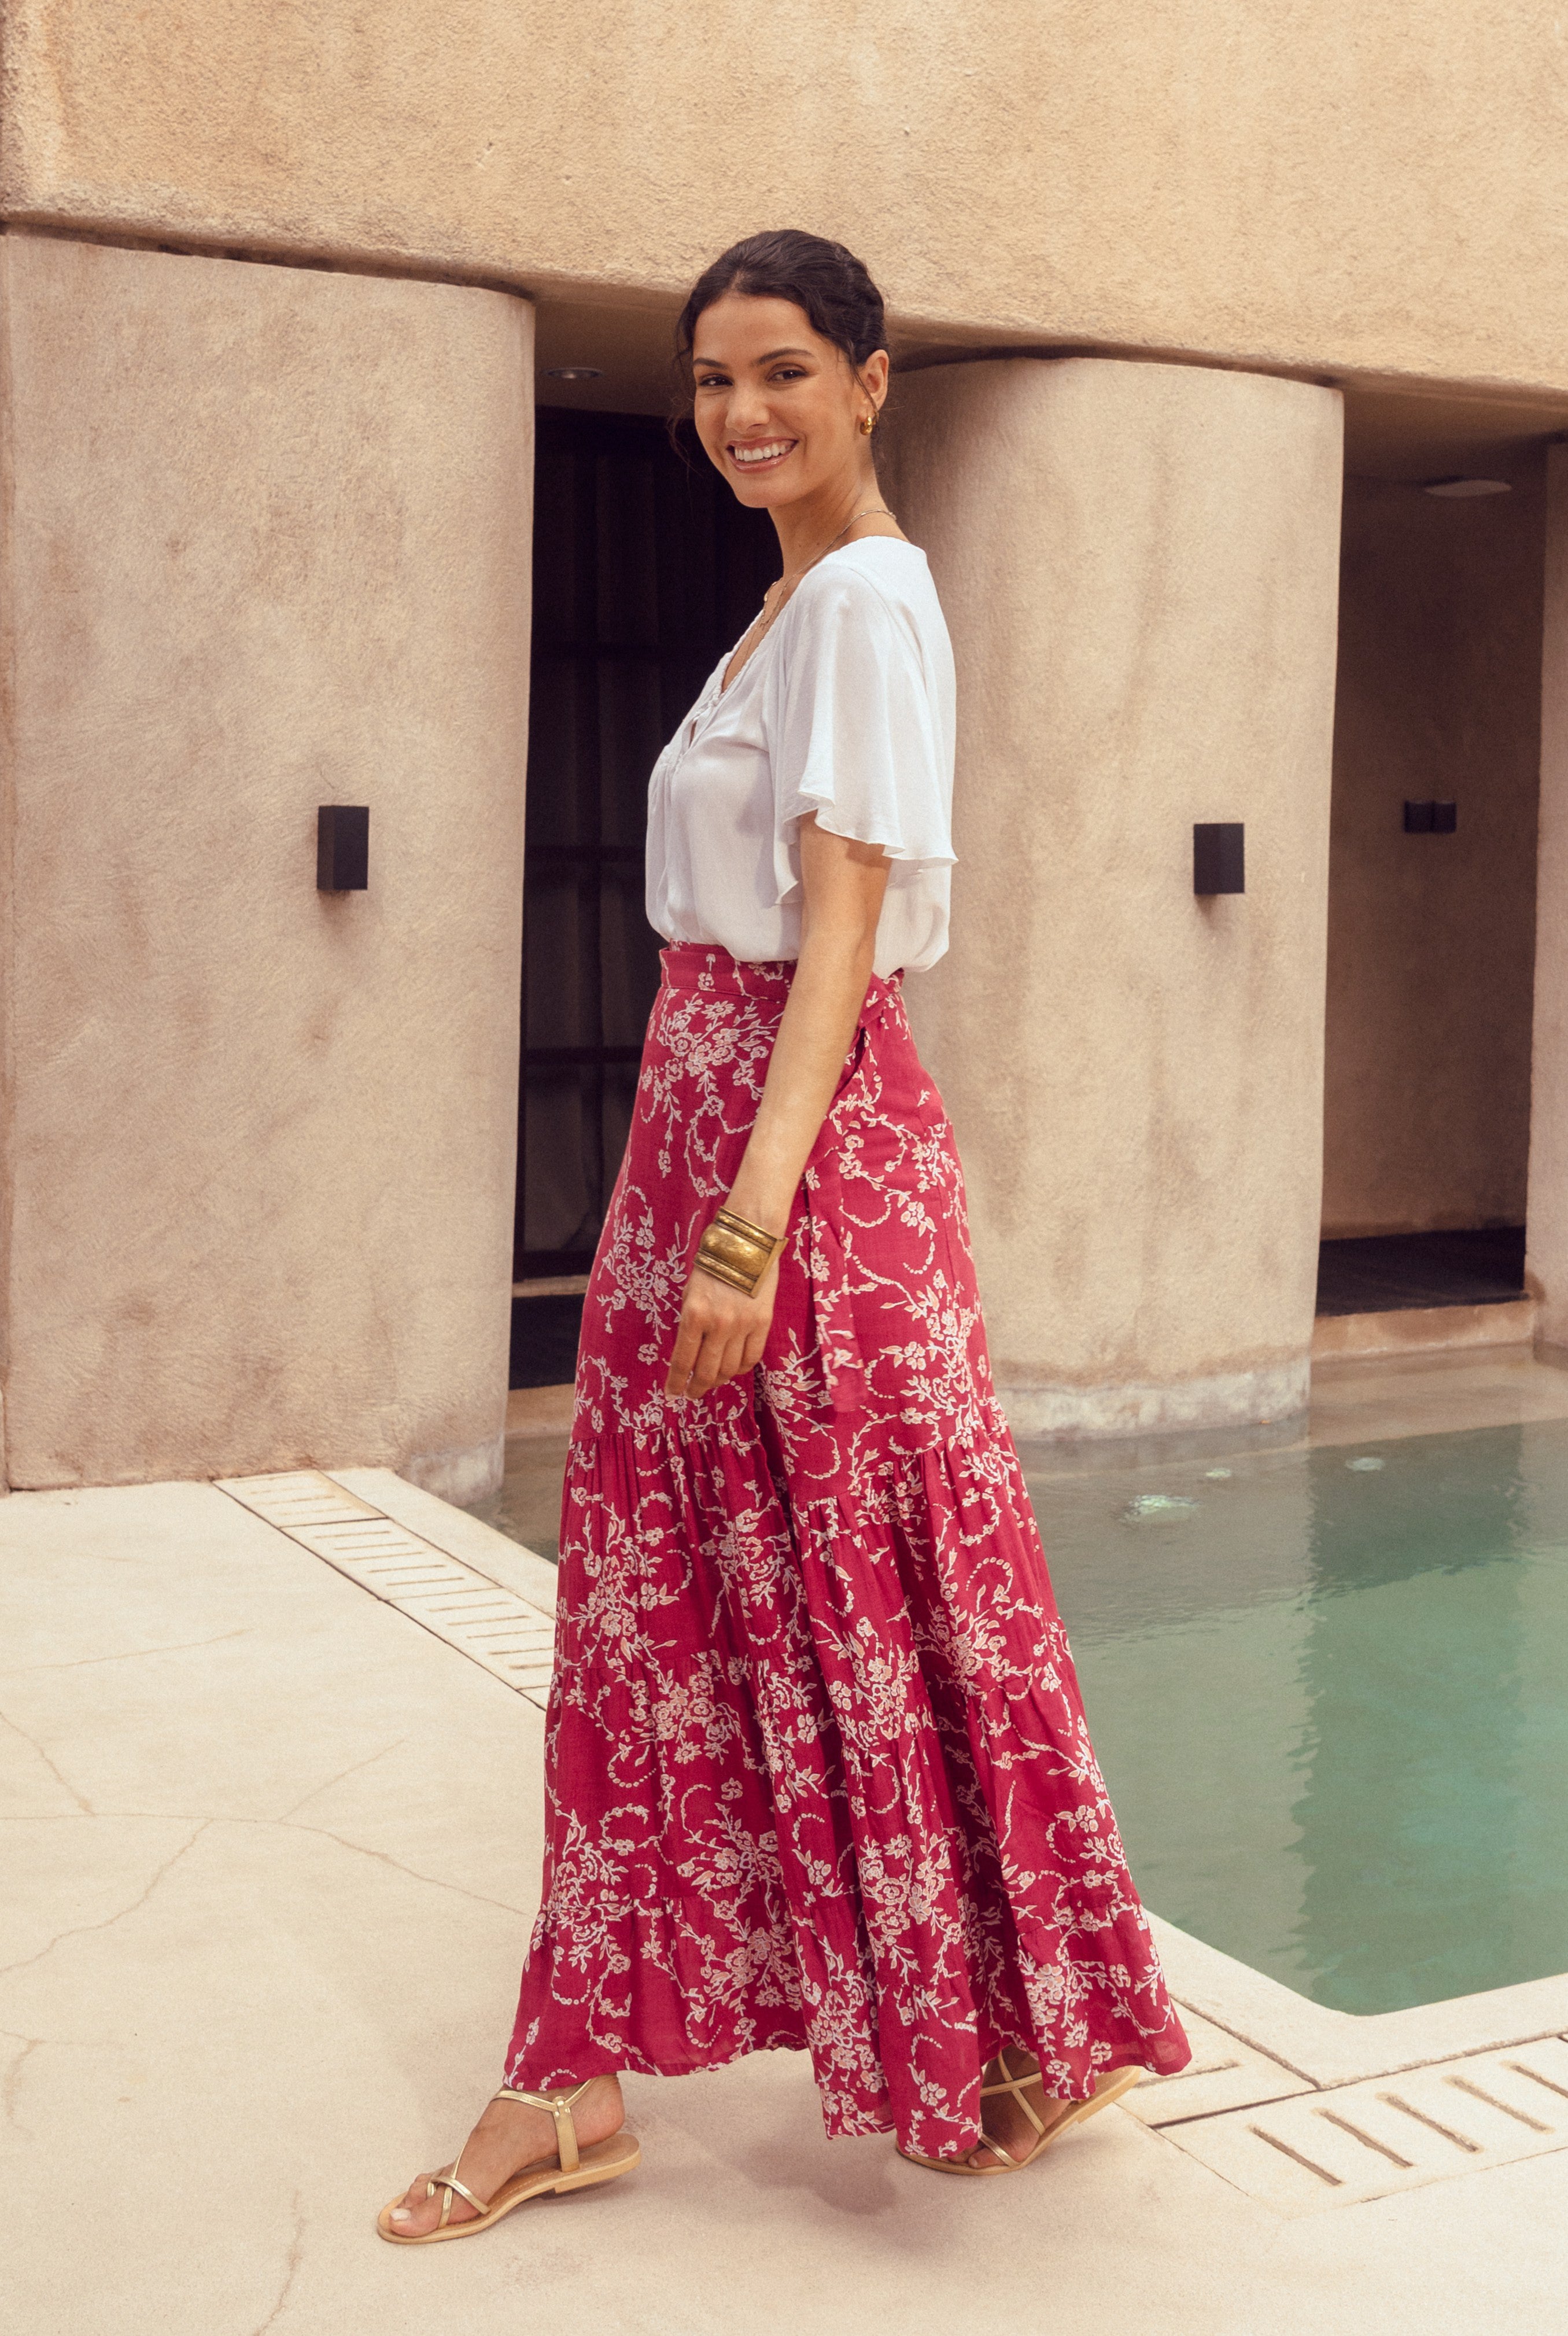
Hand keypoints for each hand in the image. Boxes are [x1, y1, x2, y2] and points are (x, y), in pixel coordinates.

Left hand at [665, 1256, 778, 1398]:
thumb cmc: (713, 1262)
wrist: (748, 1242)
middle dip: (697, 1387)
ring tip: (712, 1382)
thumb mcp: (690, 1292)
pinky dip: (740, 1369)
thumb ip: (690, 1322)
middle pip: (707, 1371)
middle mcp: (718, 1325)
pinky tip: (733, 1369)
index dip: (676, 1381)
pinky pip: (751, 1358)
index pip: (683, 1360)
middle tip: (692, 1394)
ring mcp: (743, 1326)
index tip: (673, 1393)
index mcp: (694, 1315)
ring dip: (718, 1380)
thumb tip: (689, 1351)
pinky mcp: (763, 1324)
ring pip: (729, 1369)